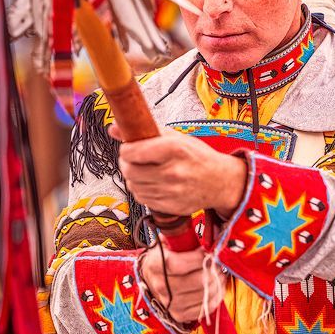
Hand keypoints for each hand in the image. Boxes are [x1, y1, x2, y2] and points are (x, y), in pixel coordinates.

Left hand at [112, 126, 246, 218]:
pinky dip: (141, 190)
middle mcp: (172, 171)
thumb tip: (114, 128)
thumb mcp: (176, 138)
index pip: (133, 152)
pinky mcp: (169, 206)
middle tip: (131, 160)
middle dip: (125, 164)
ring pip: (133, 185)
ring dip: (133, 177)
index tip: (128, 148)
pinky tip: (150, 183)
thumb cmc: (197, 157)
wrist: (220, 182)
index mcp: (174, 149)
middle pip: (129, 170)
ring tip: (142, 170)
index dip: (125, 149)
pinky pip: (142, 198)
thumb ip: (146, 131)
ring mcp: (171, 191)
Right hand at [140, 243, 225, 323]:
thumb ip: (184, 236)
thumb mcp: (168, 242)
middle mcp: (160, 286)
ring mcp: (170, 304)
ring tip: (220, 273)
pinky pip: (205, 308)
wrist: (150, 278)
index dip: (198, 258)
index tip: (209, 251)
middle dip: (213, 270)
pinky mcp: (179, 315)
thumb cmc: (163, 256)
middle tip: (219, 262)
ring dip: (218, 283)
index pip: (178, 264)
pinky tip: (217, 286)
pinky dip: (216, 297)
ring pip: (204, 295)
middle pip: (196, 281)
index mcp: (154, 265)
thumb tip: (211, 232)